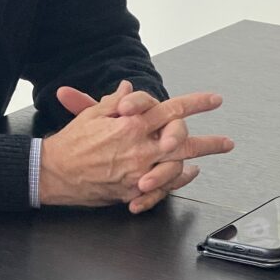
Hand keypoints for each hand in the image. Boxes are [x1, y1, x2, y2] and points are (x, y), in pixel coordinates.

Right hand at [40, 81, 230, 208]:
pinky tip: (184, 174)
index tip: (212, 101)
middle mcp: (139, 148)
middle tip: (226, 143)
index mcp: (130, 125)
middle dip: (210, 143)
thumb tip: (129, 89)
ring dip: (196, 163)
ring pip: (178, 166)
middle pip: (185, 142)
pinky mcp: (133, 190)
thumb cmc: (69, 144)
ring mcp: (138, 172)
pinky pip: (164, 187)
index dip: (196, 104)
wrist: (52, 173)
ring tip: (205, 162)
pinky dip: (177, 181)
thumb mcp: (90, 115)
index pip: (171, 110)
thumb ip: (115, 102)